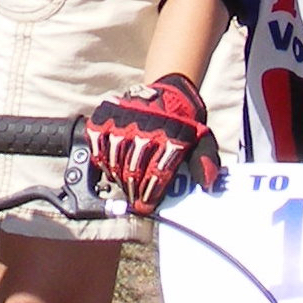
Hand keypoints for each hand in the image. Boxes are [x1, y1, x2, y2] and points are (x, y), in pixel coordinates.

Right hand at [84, 73, 221, 213]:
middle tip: (135, 199)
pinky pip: (97, 143)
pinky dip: (101, 158)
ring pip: (114, 158)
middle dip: (133, 190)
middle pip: (133, 169)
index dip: (150, 193)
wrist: (169, 95)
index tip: (146, 206)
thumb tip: (205, 185)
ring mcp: (123, 121)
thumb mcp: (202, 140)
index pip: (158, 172)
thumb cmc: (183, 124)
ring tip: (124, 185)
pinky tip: (109, 167)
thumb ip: (205, 162)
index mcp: (171, 135)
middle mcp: (146, 127)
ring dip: (118, 177)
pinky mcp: (107, 115)